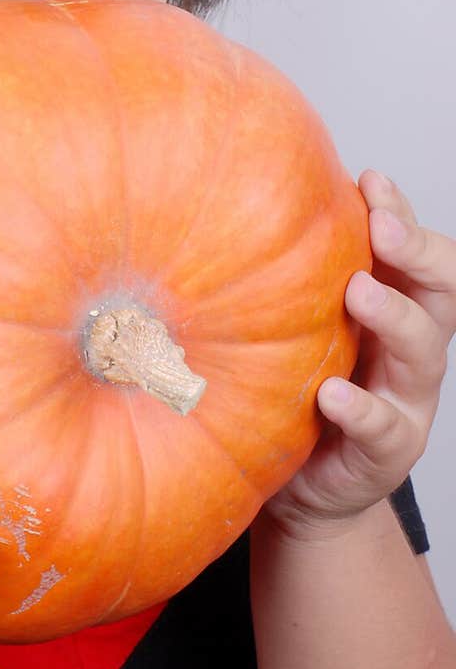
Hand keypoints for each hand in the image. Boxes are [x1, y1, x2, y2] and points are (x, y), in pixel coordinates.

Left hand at [262, 169, 455, 535]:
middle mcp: (411, 350)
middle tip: (382, 227)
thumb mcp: (301, 328)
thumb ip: (291, 281)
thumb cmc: (296, 390)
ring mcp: (406, 401)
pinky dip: (362, 408)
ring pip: (423, 352)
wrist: (302, 489)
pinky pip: (383, 427)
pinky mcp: (387, 453)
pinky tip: (333, 393)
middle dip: (417, 253)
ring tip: (359, 291)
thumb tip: (233, 203)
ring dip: (394, 316)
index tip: (369, 180)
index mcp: (396, 309)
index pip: (417, 253)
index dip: (402, 214)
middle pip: (441, 292)